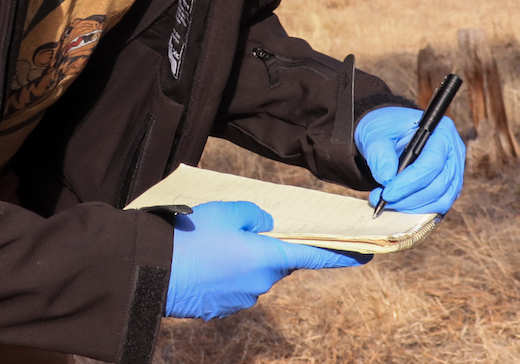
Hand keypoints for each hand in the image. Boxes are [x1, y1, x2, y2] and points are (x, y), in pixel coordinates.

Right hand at [165, 200, 369, 320]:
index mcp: (268, 257)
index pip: (315, 255)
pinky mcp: (222, 307)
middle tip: (237, 228)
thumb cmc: (193, 234)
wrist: (153, 270)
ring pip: (253, 273)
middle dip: (266, 246)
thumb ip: (255, 215)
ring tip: (211, 242)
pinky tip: (202, 261)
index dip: (342, 253)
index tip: (366, 253)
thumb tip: (266, 227)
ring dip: (242, 259)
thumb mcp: (227, 211)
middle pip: (277, 261)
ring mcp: (242, 299)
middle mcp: (262, 283)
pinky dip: (225, 272)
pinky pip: (233, 285)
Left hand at [354, 106, 464, 213]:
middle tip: (382, 200)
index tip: (386, 193)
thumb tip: (386, 179)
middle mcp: (454, 152)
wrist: (387, 133)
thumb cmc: (384, 129)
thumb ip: (379, 153)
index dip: (410, 182)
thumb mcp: (375, 133)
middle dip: (409, 198)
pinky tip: (397, 205)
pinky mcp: (449, 187)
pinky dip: (418, 209)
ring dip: (412, 206)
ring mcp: (455, 171)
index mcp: (441, 131)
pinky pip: (439, 205)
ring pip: (441, 199)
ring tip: (386, 202)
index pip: (432, 162)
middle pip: (439, 184)